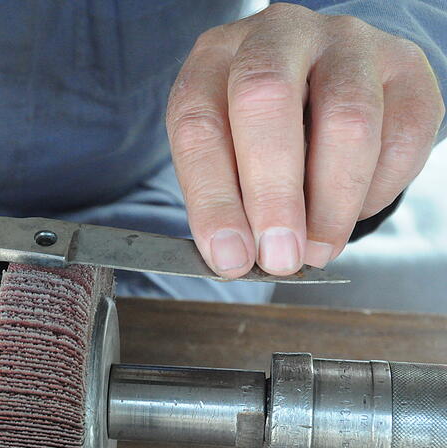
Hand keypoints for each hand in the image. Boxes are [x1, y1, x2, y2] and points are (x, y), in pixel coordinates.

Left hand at [167, 3, 443, 276]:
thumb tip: (237, 258)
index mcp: (214, 59)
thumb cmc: (259, 129)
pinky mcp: (403, 64)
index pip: (199, 123)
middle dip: (273, 193)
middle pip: (266, 98)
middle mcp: (277, 34)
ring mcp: (345, 42)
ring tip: (319, 249)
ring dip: (332, 202)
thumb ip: (226, 199)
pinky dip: (378, 188)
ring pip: (347, 118)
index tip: (230, 257)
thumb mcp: (225, 154)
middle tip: (280, 256)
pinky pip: (401, 132)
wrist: (325, 82)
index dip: (212, 198)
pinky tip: (353, 210)